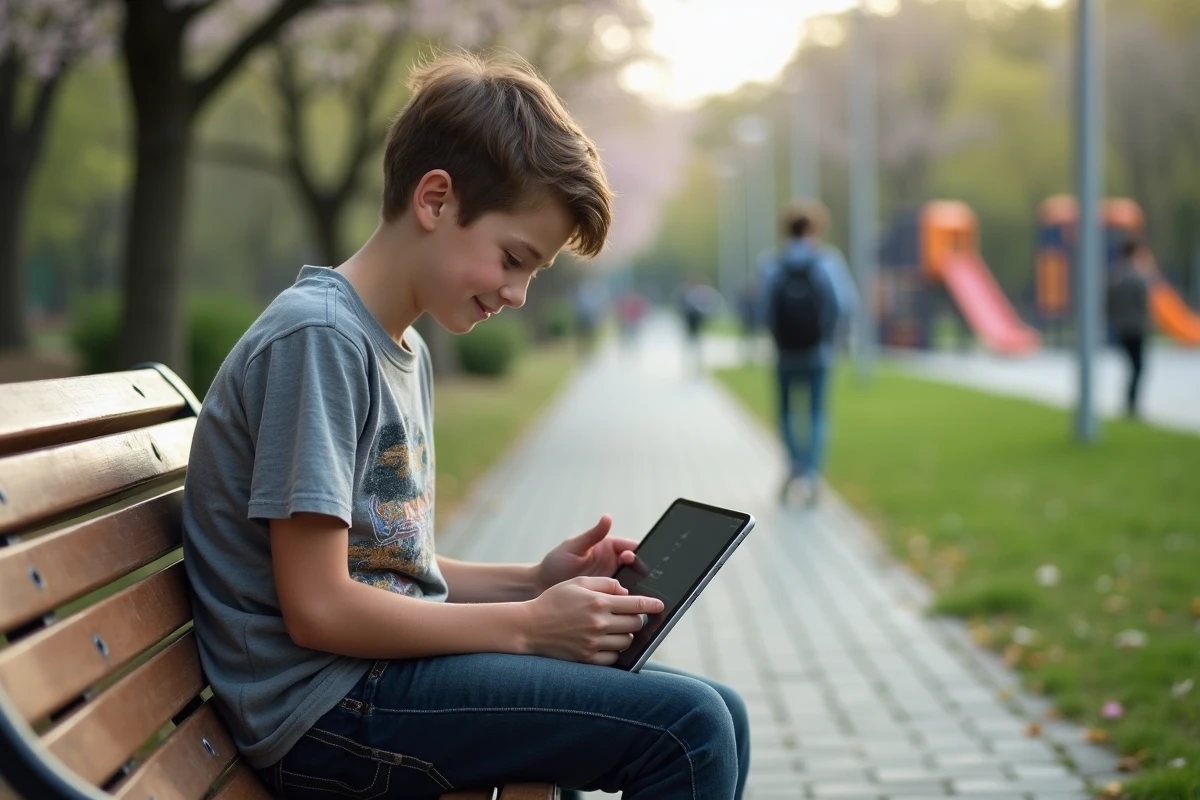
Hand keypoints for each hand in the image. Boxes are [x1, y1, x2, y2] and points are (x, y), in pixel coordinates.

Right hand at [521, 577, 663, 664]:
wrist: (529, 627)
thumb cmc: (553, 601)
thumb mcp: (577, 582)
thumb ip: (604, 583)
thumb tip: (626, 592)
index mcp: (598, 602)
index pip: (635, 604)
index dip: (651, 605)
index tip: (660, 606)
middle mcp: (599, 624)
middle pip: (635, 624)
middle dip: (637, 619)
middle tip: (631, 616)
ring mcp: (593, 643)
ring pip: (627, 642)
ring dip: (627, 635)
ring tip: (617, 629)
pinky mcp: (587, 658)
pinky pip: (613, 657)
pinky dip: (615, 650)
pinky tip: (607, 642)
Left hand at [536, 514, 640, 591]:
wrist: (541, 587)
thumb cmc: (555, 563)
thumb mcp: (573, 547)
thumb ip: (592, 535)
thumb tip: (607, 517)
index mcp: (607, 546)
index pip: (629, 546)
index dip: (635, 551)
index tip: (631, 558)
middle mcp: (612, 562)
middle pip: (635, 565)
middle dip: (641, 570)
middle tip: (640, 577)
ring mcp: (610, 579)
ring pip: (632, 581)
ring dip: (636, 586)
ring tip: (636, 592)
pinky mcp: (607, 595)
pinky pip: (622, 596)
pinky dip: (627, 600)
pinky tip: (628, 605)